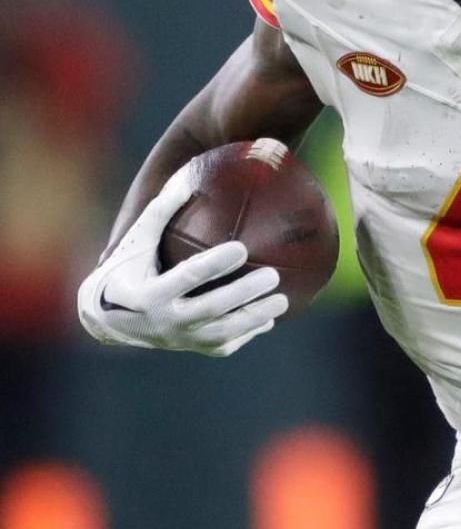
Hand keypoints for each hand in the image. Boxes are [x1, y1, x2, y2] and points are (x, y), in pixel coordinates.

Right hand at [77, 164, 287, 355]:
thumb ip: (159, 212)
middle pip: (210, 309)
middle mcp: (164, 321)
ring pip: (223, 333)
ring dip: (255, 318)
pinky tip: (270, 318)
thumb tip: (187, 179)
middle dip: (243, 294)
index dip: (213, 265)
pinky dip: (249, 332)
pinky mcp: (194, 349)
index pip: (185, 278)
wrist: (108, 320)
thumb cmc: (127, 270)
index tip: (241, 248)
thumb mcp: (136, 242)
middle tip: (272, 275)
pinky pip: (226, 343)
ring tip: (283, 300)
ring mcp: (180, 340)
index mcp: (148, 294)